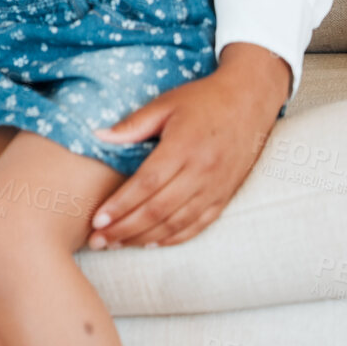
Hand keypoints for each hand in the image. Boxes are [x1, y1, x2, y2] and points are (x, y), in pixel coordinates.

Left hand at [87, 43, 290, 248]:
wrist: (249, 103)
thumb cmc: (202, 100)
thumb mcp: (165, 104)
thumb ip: (132, 124)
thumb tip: (97, 136)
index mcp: (183, 148)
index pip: (147, 184)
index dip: (121, 205)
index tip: (97, 219)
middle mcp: (201, 173)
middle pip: (159, 210)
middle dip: (125, 228)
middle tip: (98, 240)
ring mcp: (215, 188)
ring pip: (177, 223)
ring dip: (144, 238)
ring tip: (116, 244)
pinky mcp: (225, 197)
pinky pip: (198, 226)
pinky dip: (173, 238)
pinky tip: (150, 243)